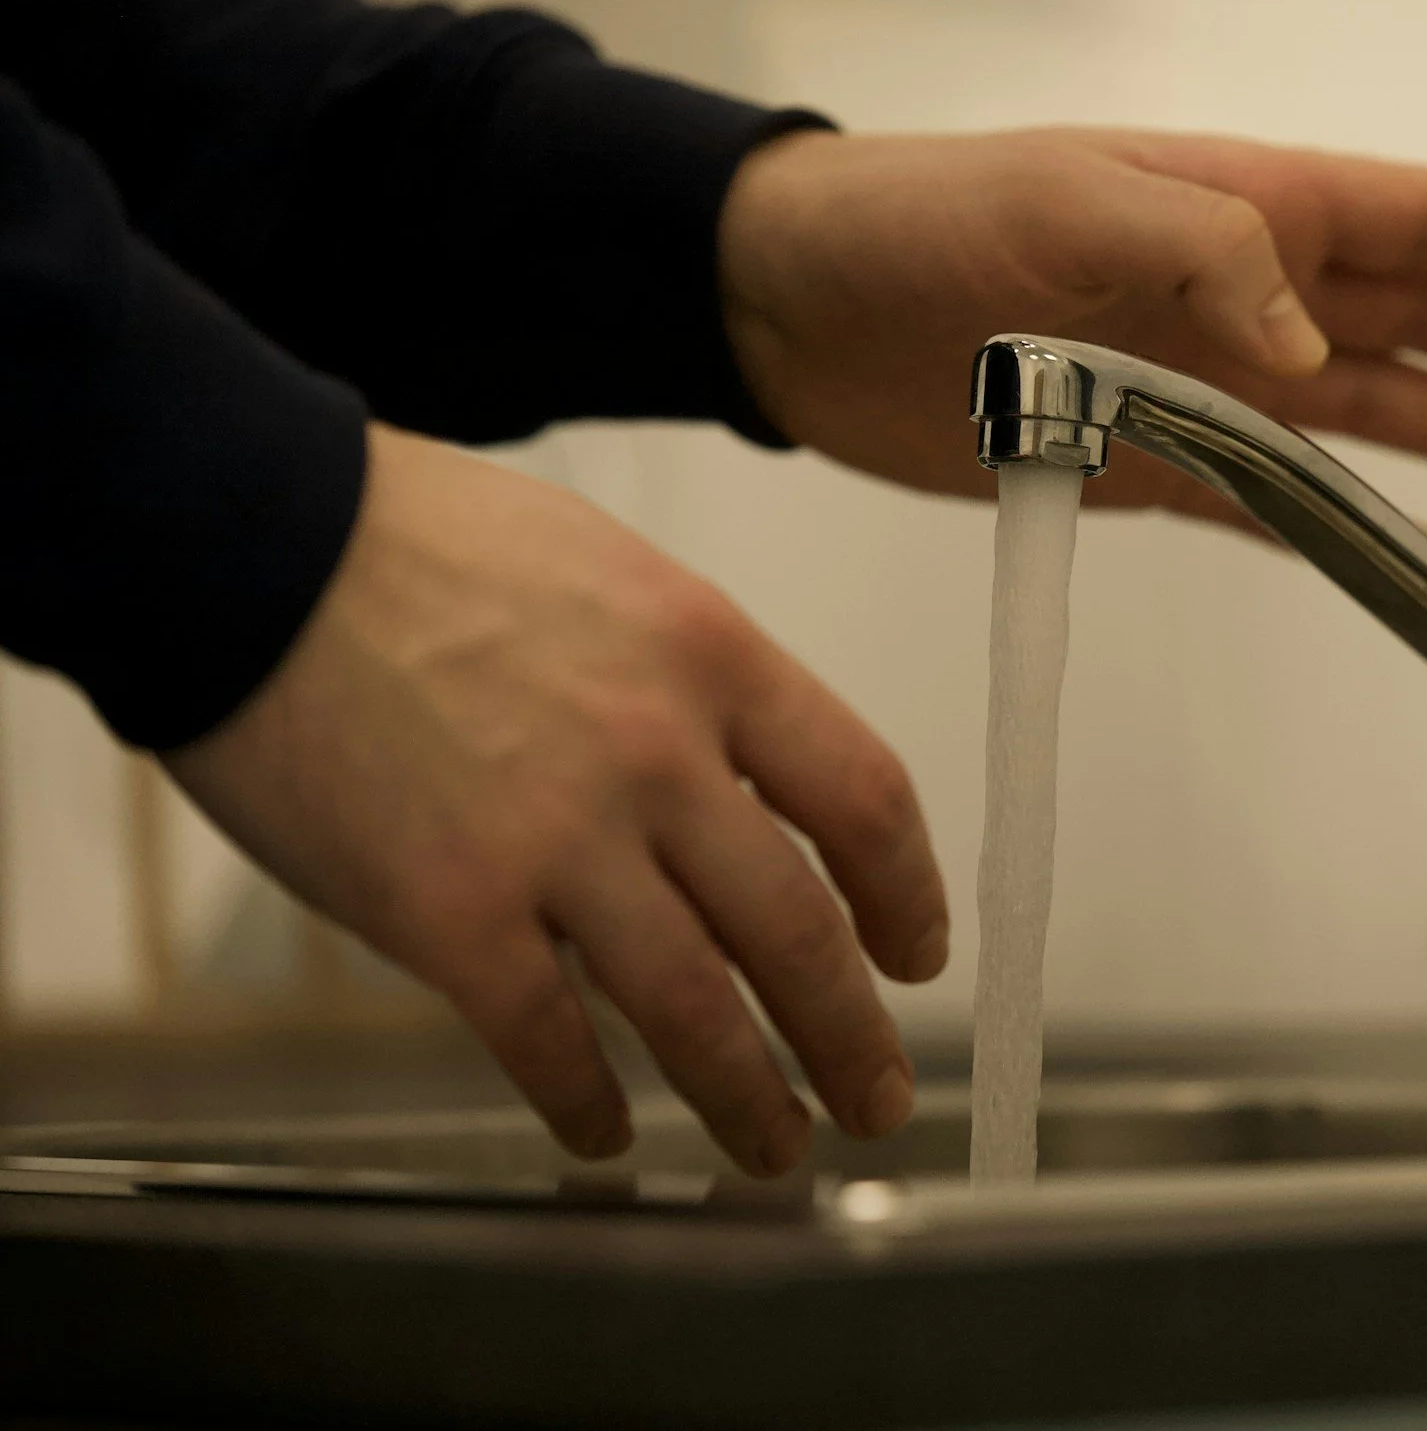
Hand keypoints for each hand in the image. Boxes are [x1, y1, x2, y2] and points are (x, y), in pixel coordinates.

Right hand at [167, 425, 948, 1176]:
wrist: (250, 540)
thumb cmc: (418, 544)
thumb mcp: (613, 578)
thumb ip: (691, 686)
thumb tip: (746, 792)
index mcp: (712, 658)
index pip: (864, 798)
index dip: (908, 895)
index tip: (916, 953)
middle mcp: (657, 755)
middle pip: (798, 930)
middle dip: (851, 1035)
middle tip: (875, 1095)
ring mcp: (554, 839)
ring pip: (694, 1009)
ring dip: (748, 1098)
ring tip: (776, 1147)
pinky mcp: (445, 910)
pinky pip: (547, 1041)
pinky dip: (586, 1107)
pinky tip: (605, 1136)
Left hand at [717, 128, 1426, 521]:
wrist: (791, 306)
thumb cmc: (917, 219)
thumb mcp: (1066, 204)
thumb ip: (1205, 256)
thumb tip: (1318, 346)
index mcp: (1243, 206)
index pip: (1422, 228)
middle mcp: (1242, 294)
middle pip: (1426, 320)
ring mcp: (1201, 380)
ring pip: (1371, 410)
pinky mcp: (1141, 460)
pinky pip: (1271, 495)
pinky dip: (1339, 516)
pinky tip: (1405, 534)